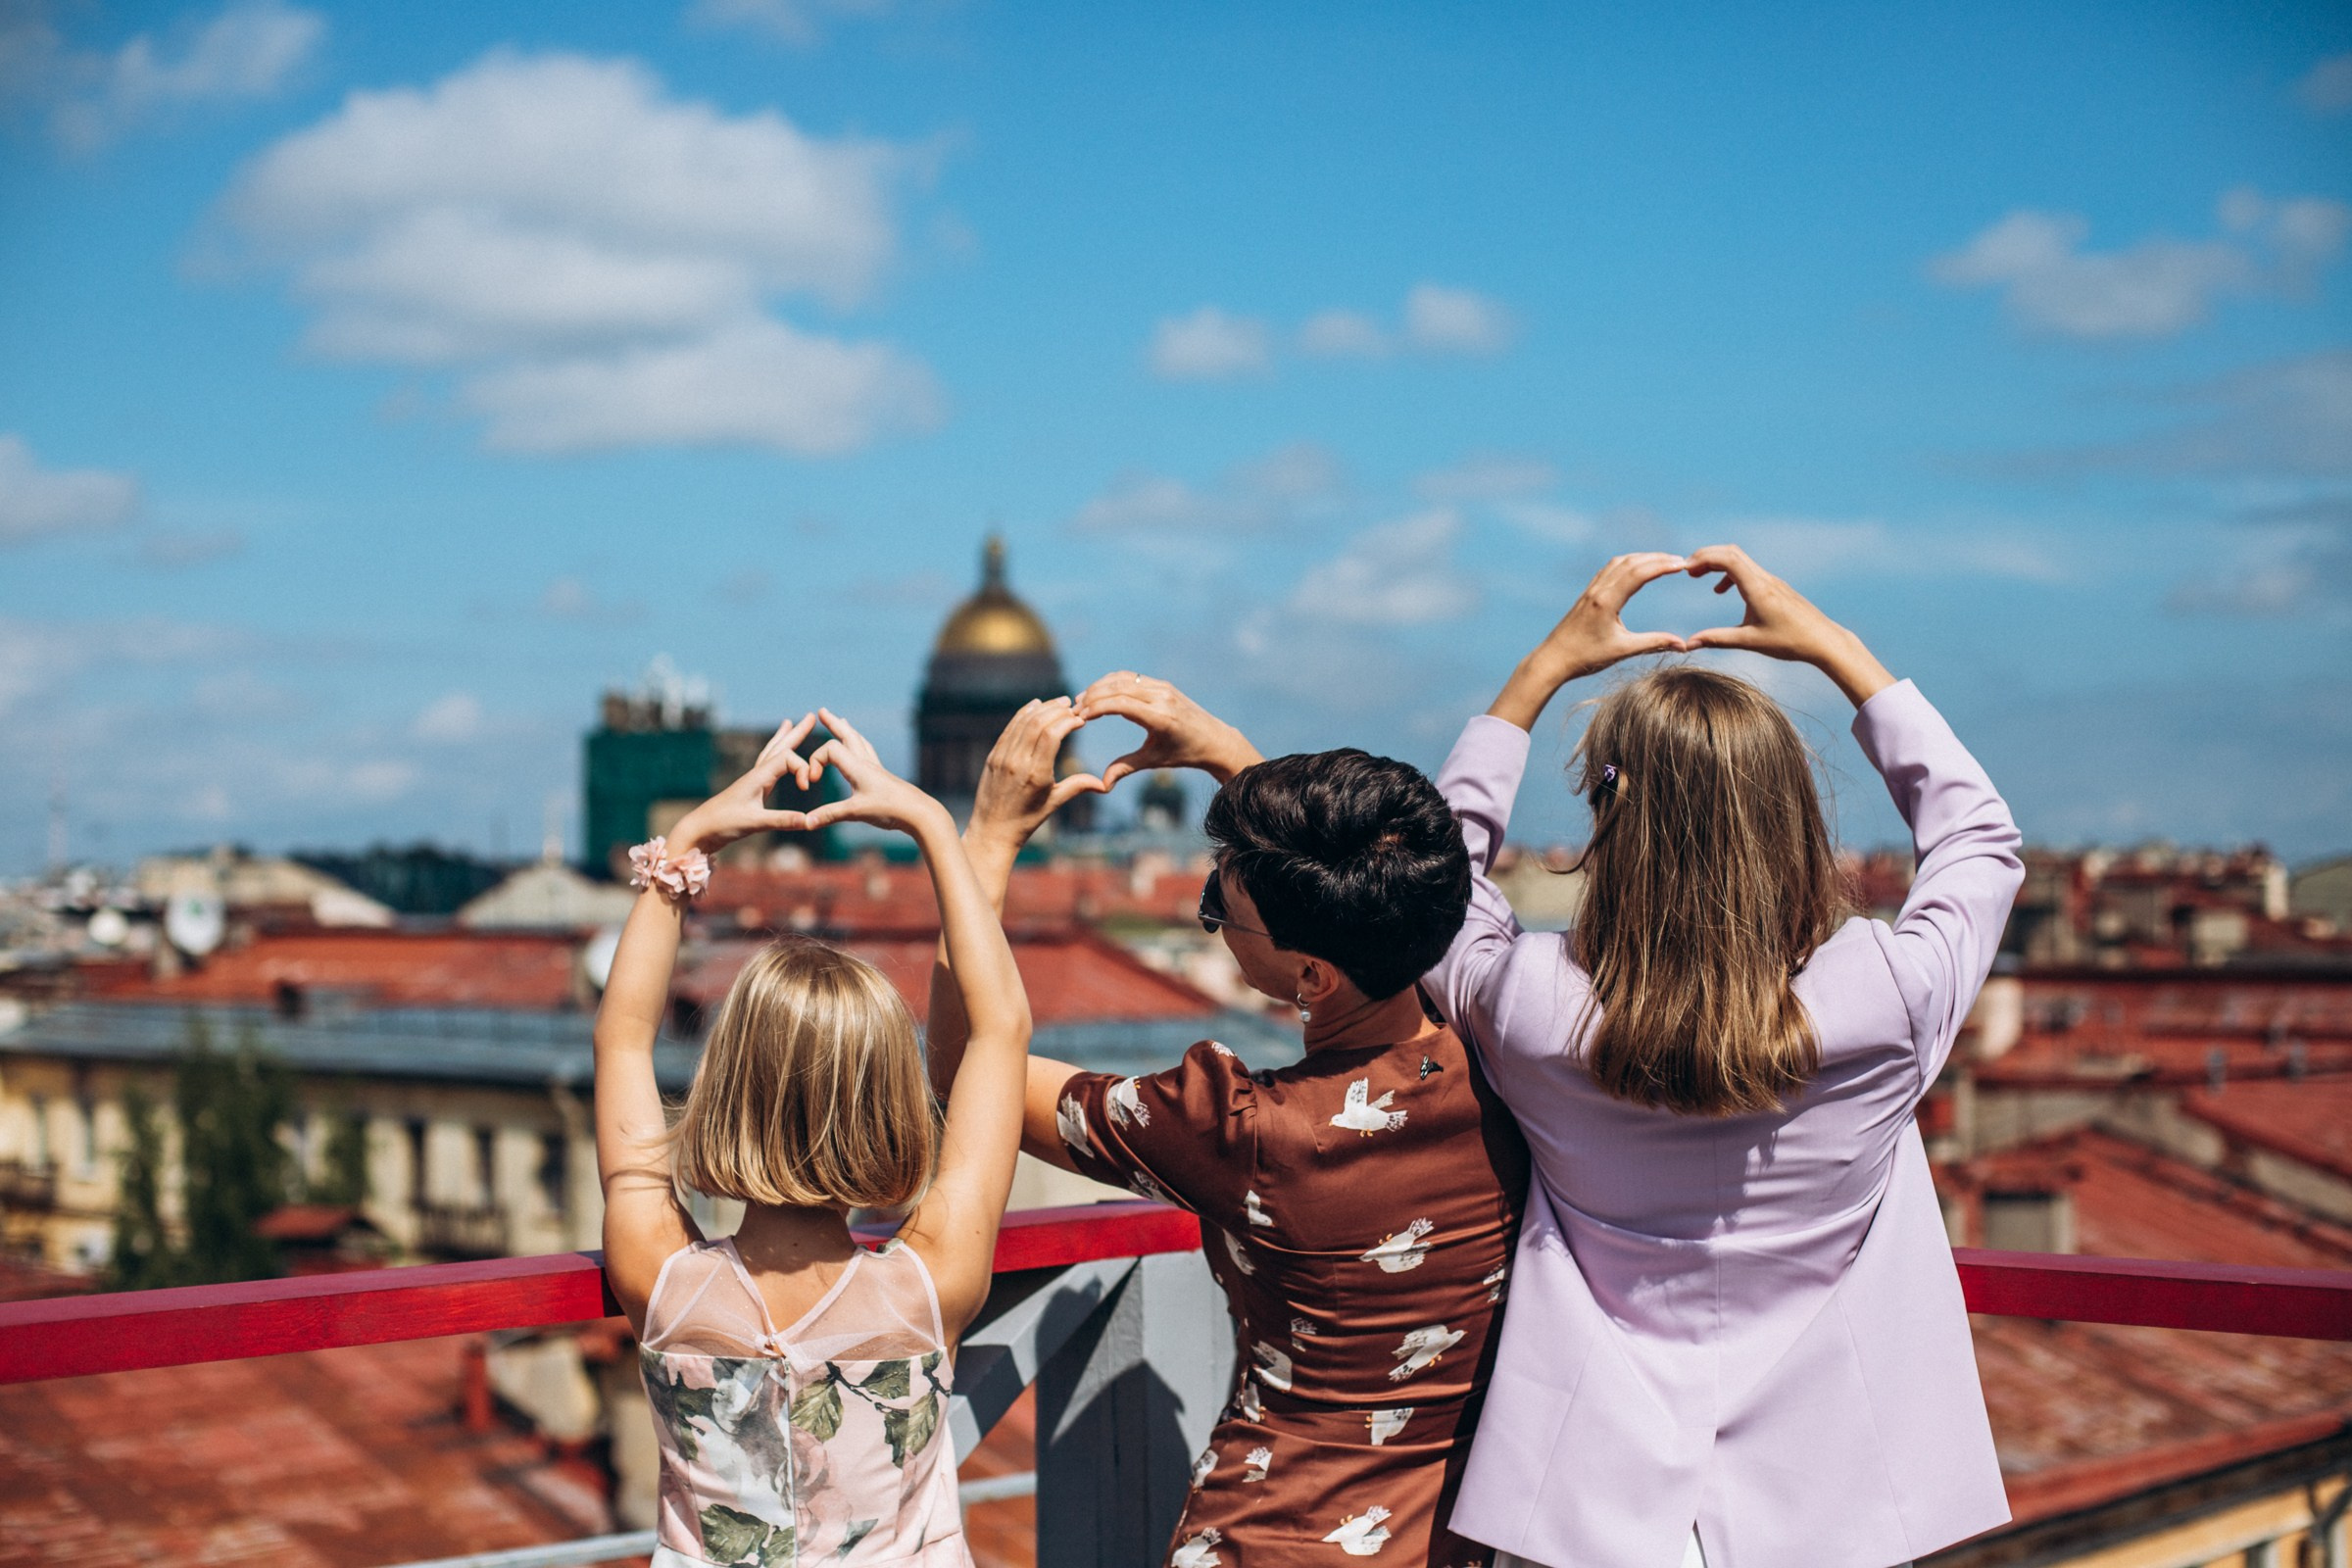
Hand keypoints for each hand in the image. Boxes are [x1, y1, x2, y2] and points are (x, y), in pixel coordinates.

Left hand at [663, 714, 822, 854]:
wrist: (699, 829)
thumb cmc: (723, 824)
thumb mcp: (755, 823)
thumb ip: (782, 820)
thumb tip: (808, 820)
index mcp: (758, 776)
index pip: (788, 758)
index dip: (804, 769)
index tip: (806, 788)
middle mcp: (756, 774)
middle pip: (779, 747)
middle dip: (797, 733)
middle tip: (811, 716)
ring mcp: (753, 781)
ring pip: (772, 754)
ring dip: (784, 739)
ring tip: (789, 725)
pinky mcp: (751, 790)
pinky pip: (768, 767)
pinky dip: (775, 757)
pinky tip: (777, 760)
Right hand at [798, 709, 954, 837]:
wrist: (920, 813)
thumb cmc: (890, 810)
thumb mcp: (856, 813)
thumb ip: (830, 815)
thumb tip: (805, 822)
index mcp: (858, 767)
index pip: (830, 749)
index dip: (815, 761)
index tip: (812, 782)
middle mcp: (866, 764)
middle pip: (848, 736)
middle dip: (833, 724)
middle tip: (821, 711)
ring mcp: (876, 769)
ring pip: (860, 742)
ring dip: (847, 731)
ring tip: (843, 721)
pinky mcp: (883, 777)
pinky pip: (869, 754)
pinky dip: (860, 745)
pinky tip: (862, 749)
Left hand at [968, 698, 1110, 853]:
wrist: (992, 830)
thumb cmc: (1027, 820)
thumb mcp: (1054, 802)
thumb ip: (1078, 786)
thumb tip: (1105, 785)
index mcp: (1036, 774)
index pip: (1053, 735)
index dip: (1068, 721)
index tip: (1081, 719)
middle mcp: (1017, 762)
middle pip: (1038, 723)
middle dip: (1057, 710)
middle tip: (1072, 706)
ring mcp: (1002, 757)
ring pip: (1023, 722)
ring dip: (1043, 708)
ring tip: (1059, 703)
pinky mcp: (993, 755)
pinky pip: (1010, 728)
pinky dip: (1024, 713)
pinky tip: (1036, 706)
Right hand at [1075, 672, 1261, 786]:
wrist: (1213, 739)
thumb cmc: (1183, 754)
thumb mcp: (1154, 760)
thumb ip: (1125, 767)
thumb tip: (1103, 785)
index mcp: (1160, 717)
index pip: (1121, 703)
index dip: (1097, 707)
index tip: (1080, 717)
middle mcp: (1162, 698)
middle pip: (1118, 687)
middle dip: (1093, 696)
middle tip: (1074, 709)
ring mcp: (1163, 688)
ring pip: (1123, 679)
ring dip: (1099, 687)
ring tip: (1082, 701)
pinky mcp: (1163, 685)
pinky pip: (1131, 678)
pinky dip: (1112, 682)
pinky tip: (1098, 694)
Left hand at [1536, 553, 1692, 678]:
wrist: (1552, 660)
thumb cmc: (1586, 658)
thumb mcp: (1623, 651)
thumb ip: (1654, 643)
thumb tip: (1684, 645)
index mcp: (1606, 601)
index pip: (1639, 573)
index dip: (1662, 566)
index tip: (1683, 565)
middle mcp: (1598, 590)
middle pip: (1630, 563)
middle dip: (1657, 558)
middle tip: (1680, 561)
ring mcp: (1590, 591)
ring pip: (1618, 563)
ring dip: (1641, 558)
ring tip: (1663, 561)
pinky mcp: (1586, 595)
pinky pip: (1608, 570)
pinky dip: (1626, 563)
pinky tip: (1635, 568)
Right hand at [1685, 545, 1894, 706]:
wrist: (1824, 640)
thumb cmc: (1790, 642)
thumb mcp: (1750, 642)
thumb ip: (1717, 639)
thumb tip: (1688, 644)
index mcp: (1757, 588)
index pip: (1727, 559)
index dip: (1704, 558)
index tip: (1685, 570)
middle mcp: (1764, 579)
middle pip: (1731, 552)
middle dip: (1706, 556)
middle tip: (1686, 569)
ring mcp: (1771, 581)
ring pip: (1739, 559)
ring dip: (1716, 562)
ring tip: (1698, 576)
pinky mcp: (1775, 587)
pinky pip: (1747, 570)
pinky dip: (1729, 573)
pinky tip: (1721, 590)